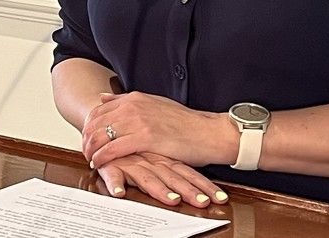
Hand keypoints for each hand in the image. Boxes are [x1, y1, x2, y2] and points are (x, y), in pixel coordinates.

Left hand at [82, 91, 235, 168]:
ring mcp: (139, 121)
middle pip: (95, 122)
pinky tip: (99, 164)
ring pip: (101, 135)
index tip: (87, 137)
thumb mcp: (153, 104)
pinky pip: (114, 149)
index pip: (99, 109)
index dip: (88, 125)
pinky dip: (102, 157)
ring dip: (91, 149)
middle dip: (86, 138)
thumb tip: (103, 97)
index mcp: (135, 98)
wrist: (208, 132)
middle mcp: (133, 106)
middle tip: (84, 151)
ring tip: (90, 159)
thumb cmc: (184, 123)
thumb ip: (126, 100)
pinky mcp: (145, 138)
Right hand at [95, 152, 228, 207]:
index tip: (220, 199)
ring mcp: (133, 164)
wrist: (108, 125)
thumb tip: (196, 186)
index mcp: (164, 160)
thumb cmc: (134, 144)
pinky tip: (120, 193)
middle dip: (189, 191)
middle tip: (203, 202)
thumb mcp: (157, 154)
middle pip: (173, 178)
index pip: (188, 174)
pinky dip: (116, 184)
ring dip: (160, 190)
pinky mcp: (113, 165)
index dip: (204, 186)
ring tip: (173, 200)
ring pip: (148, 179)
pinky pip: (113, 175)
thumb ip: (172, 166)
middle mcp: (152, 162)